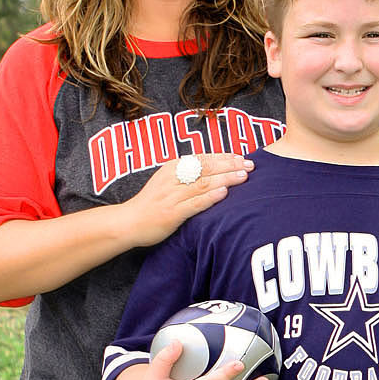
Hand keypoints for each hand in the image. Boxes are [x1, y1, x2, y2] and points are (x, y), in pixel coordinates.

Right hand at [119, 154, 253, 247]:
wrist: (129, 222)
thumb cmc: (152, 203)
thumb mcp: (167, 182)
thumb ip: (187, 175)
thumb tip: (213, 170)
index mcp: (172, 168)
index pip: (202, 158)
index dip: (223, 156)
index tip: (241, 156)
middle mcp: (172, 178)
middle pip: (206, 168)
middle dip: (229, 165)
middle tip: (249, 165)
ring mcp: (172, 196)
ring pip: (203, 183)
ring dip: (225, 179)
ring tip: (243, 176)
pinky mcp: (172, 213)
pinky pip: (194, 204)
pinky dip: (210, 198)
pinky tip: (224, 194)